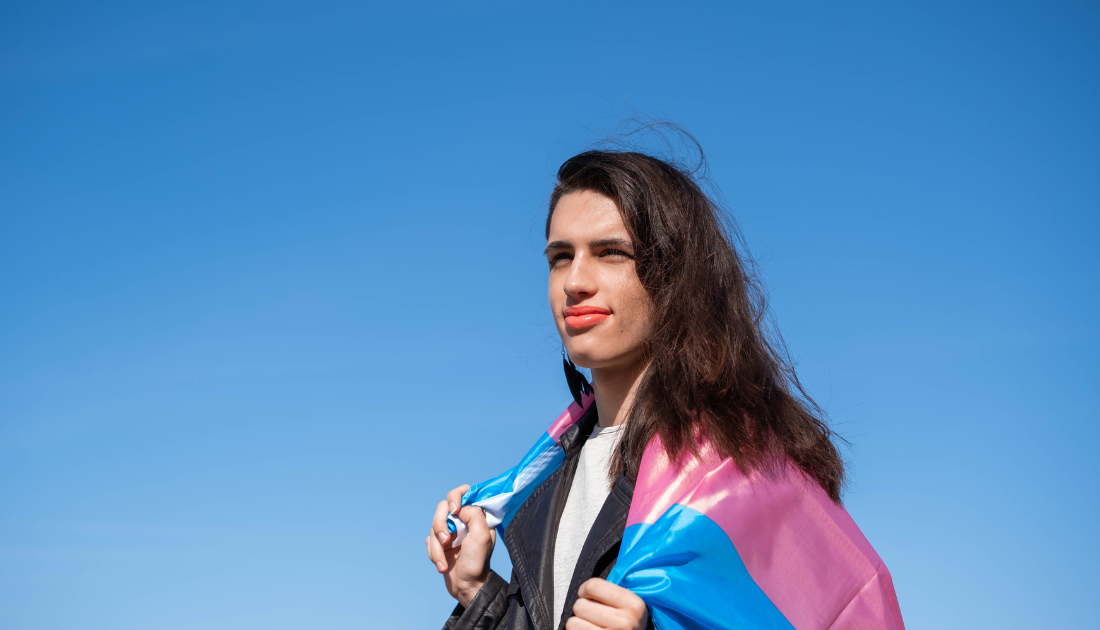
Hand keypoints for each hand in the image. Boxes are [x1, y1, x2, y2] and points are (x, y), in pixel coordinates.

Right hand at [425, 484, 495, 607]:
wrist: (466, 586)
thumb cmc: (477, 562)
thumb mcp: (482, 537)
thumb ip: (475, 515)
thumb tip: (461, 508)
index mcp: (475, 515)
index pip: (464, 492)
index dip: (456, 496)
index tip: (455, 511)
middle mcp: (461, 520)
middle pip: (442, 507)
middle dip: (440, 525)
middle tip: (446, 540)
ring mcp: (449, 531)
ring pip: (433, 526)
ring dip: (437, 547)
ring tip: (444, 563)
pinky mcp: (439, 543)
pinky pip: (428, 540)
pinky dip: (434, 554)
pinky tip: (443, 565)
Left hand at [567, 578, 648, 629]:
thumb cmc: (628, 627)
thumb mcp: (629, 607)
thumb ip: (613, 593)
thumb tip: (588, 585)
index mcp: (634, 604)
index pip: (593, 585)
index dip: (585, 589)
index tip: (587, 594)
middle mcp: (625, 621)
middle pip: (580, 604)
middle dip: (584, 610)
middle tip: (595, 617)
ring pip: (573, 621)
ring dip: (579, 624)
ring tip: (593, 627)